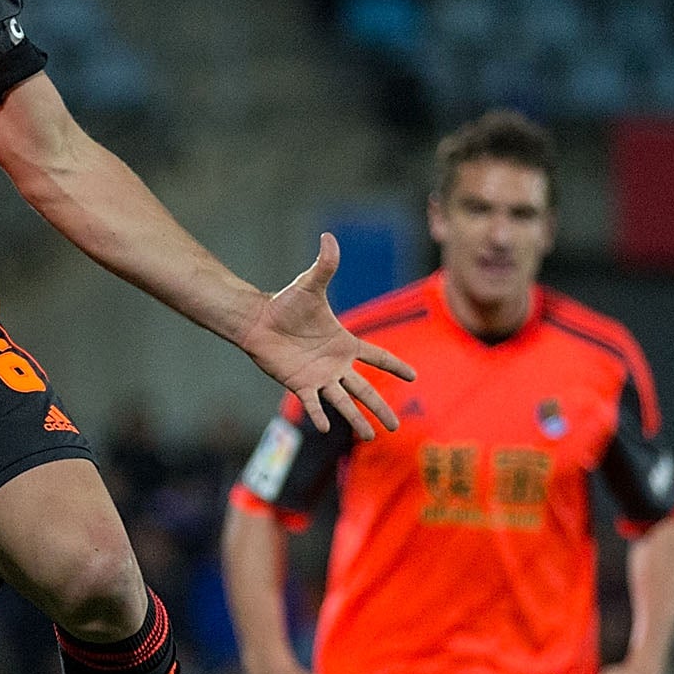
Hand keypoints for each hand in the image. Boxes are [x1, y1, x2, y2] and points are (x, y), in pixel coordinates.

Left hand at [237, 234, 414, 437]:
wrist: (259, 320)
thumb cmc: (286, 303)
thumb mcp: (310, 284)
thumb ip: (325, 265)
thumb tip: (330, 237)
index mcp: (346, 342)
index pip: (378, 356)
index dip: (395, 365)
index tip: (414, 377)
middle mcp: (336, 364)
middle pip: (365, 389)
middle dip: (382, 408)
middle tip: (397, 427)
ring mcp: (319, 377)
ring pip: (344, 402)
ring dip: (357, 420)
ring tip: (371, 436)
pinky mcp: (300, 385)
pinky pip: (313, 403)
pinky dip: (320, 415)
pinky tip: (327, 428)